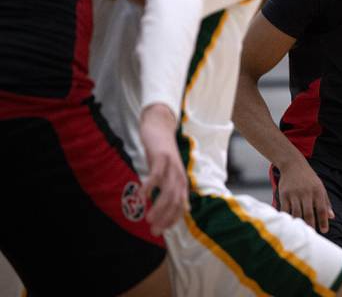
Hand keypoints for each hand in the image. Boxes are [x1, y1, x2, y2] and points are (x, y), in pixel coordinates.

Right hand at [139, 103, 188, 235]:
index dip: (172, 220)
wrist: (159, 128)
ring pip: (169, 190)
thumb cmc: (161, 155)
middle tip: (153, 230)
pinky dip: (150, 185)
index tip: (160, 231)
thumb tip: (183, 209)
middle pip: (176, 200)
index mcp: (181, 181)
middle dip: (166, 217)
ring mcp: (171, 166)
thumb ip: (172, 190)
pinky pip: (157, 174)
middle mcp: (179, 175)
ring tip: (148, 217)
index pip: (181, 206)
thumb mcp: (168, 175)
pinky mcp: (162, 157)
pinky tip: (141, 195)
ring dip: (159, 206)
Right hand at [278, 158, 334, 232]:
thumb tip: (332, 217)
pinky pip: (285, 210)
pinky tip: (290, 224)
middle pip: (309, 214)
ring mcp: (294, 194)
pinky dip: (288, 218)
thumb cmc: (309, 178)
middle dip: (311, 226)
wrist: (293, 165)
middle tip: (312, 235)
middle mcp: (306, 192)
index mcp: (317, 191)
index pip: (322, 209)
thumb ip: (326, 202)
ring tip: (302, 232)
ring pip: (297, 213)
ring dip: (299, 224)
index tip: (324, 231)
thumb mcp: (320, 187)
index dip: (324, 221)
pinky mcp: (284, 194)